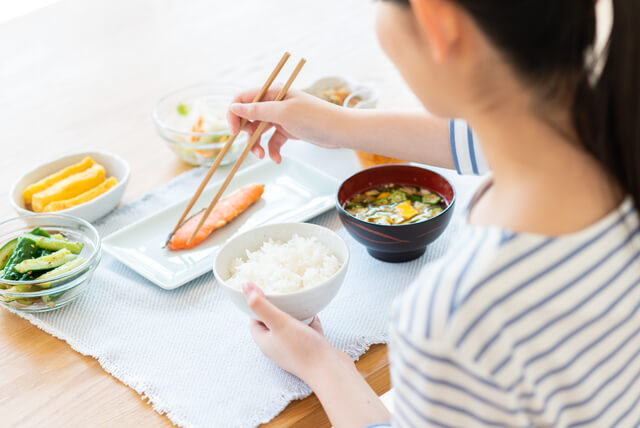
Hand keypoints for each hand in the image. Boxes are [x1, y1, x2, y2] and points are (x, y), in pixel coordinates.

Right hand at [227, 87, 345, 163]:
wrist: (340, 131)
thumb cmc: (315, 117)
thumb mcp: (283, 113)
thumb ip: (258, 110)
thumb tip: (234, 107)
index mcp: (272, 93)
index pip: (243, 99)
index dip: (235, 114)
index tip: (234, 132)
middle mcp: (275, 103)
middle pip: (249, 118)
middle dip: (247, 135)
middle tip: (253, 149)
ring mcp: (281, 117)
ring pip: (260, 131)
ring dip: (258, 145)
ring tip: (263, 156)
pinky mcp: (288, 130)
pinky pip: (273, 141)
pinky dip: (272, 150)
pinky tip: (278, 159)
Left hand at [242, 282, 349, 381]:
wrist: (330, 371)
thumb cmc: (302, 348)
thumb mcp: (278, 322)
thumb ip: (260, 304)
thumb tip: (245, 286)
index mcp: (266, 343)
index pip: (254, 322)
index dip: (256, 307)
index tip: (262, 292)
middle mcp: (278, 348)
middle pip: (271, 324)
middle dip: (275, 309)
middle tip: (280, 294)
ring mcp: (294, 350)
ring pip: (289, 329)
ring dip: (292, 315)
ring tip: (297, 301)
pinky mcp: (310, 351)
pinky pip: (307, 333)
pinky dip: (309, 323)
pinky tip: (314, 313)